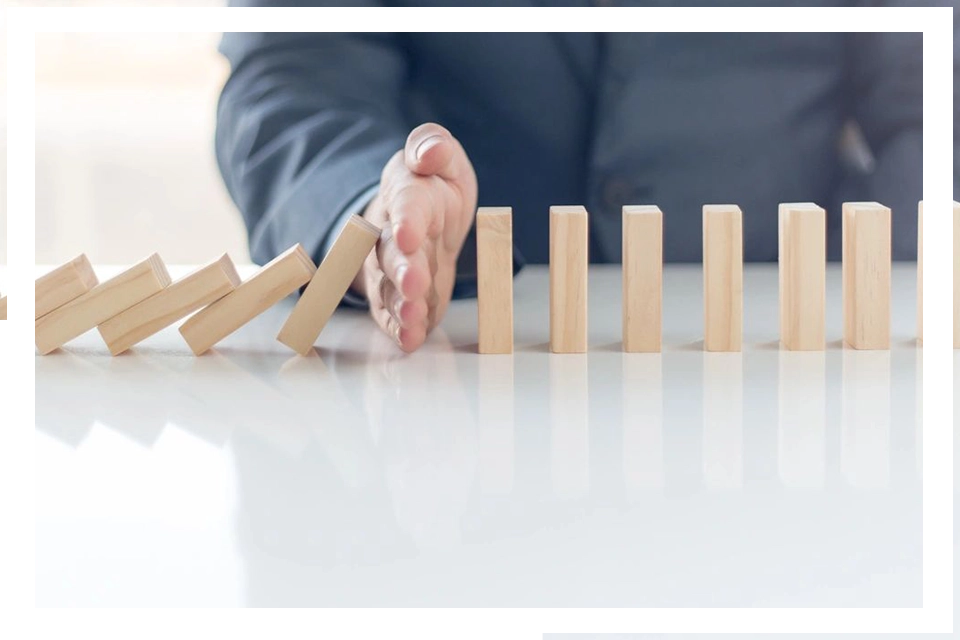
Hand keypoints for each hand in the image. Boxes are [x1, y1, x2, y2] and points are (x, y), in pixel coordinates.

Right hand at [353, 123, 477, 351]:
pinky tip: (410, 338)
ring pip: (389, 287)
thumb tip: (429, 152)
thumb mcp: (443, 159)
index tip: (410, 235)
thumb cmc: (435, 187)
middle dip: (402, 270)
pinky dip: (400, 327)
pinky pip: (393, 313)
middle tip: (414, 285)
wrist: (424, 218)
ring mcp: (391, 269)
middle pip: (391, 253)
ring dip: (400, 304)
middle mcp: (390, 234)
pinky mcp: (397, 296)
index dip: (407, 221)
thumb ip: (434, 147)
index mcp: (407, 194)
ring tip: (413, 317)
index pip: (405, 205)